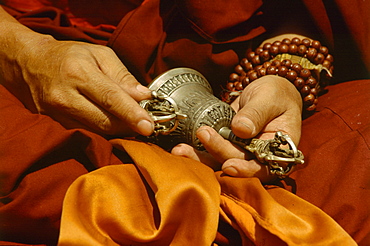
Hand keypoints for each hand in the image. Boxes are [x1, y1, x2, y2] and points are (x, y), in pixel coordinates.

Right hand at [8, 38, 153, 135]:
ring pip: (97, 131)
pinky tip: (114, 123)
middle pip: (104, 121)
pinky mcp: (55, 123)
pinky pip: (87, 132)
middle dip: (129, 127)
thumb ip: (122, 76)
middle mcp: (65, 96)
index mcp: (78, 73)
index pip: (110, 98)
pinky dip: (104, 130)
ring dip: (119, 130)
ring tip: (133, 124)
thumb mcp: (100, 54)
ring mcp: (57, 113)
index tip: (149, 126)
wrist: (28, 63)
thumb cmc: (69, 55)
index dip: (131, 114)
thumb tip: (143, 96)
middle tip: (148, 126)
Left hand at [172, 75, 301, 181]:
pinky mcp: (227, 145)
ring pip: (220, 161)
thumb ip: (257, 113)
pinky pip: (211, 152)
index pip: (264, 167)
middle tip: (203, 133)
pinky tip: (182, 148)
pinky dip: (197, 151)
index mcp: (278, 150)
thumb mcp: (269, 98)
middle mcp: (259, 156)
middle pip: (238, 163)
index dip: (247, 170)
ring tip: (180, 151)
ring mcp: (241, 152)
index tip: (229, 165)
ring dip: (200, 158)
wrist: (268, 91)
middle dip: (219, 152)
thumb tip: (241, 129)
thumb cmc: (276, 94)